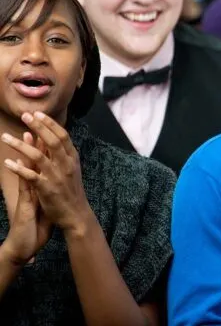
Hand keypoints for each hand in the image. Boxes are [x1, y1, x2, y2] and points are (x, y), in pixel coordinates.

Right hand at [0, 132, 52, 265]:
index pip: (45, 162)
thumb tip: (56, 180)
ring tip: (25, 135)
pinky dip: (21, 173)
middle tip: (33, 123)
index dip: (47, 146)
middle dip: (36, 142)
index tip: (51, 130)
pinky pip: (23, 186)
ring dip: (26, 152)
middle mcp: (33, 187)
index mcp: (40, 185)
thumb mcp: (46, 204)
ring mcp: (28, 194)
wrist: (25, 245)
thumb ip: (47, 191)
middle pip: (35, 160)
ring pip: (27, 169)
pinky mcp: (24, 204)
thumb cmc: (37, 225)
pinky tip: (16, 163)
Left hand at [1, 112, 90, 235]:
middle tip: (25, 115)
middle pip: (52, 141)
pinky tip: (7, 163)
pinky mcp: (47, 189)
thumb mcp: (72, 170)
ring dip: (20, 146)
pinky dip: (18, 169)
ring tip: (5, 137)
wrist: (76, 214)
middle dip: (38, 127)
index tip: (38, 114)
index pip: (62, 136)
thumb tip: (54, 140)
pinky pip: (30, 176)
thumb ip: (63, 156)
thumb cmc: (72, 192)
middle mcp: (66, 165)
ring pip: (38, 156)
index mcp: (72, 159)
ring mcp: (56, 176)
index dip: (50, 124)